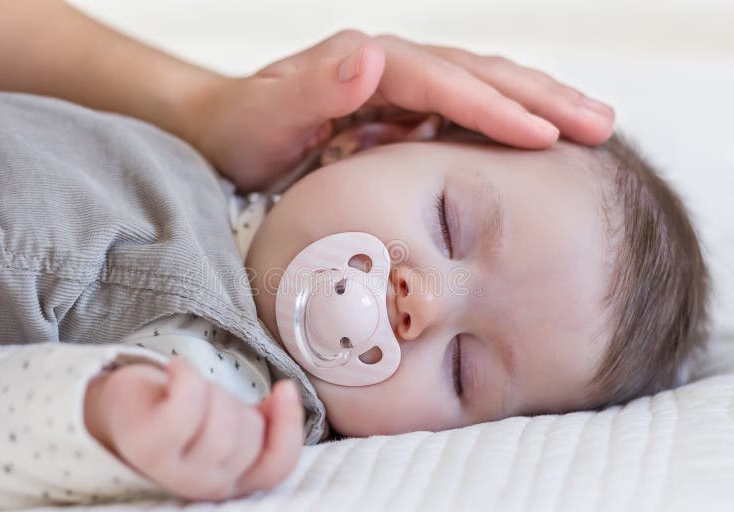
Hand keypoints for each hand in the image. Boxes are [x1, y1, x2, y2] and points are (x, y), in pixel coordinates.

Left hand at [83, 356, 304, 499]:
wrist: (124, 409)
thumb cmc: (181, 413)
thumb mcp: (229, 420)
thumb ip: (263, 421)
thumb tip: (286, 395)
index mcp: (231, 482)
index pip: (277, 467)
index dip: (290, 427)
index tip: (284, 388)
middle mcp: (204, 485)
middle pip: (249, 439)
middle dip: (239, 403)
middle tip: (215, 394)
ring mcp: (175, 470)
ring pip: (221, 427)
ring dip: (212, 392)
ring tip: (193, 386)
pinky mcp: (149, 445)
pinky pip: (186, 407)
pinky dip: (186, 377)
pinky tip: (177, 367)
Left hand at [181, 30, 614, 190]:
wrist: (226, 132)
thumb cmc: (242, 131)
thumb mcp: (265, 116)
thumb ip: (312, 89)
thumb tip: (371, 54)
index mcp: (366, 65)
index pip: (444, 82)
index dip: (495, 107)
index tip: (546, 136)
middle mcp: (390, 67)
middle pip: (479, 74)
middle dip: (541, 98)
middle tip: (601, 124)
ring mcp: (400, 87)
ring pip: (482, 88)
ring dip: (537, 105)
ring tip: (591, 126)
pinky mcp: (402, 111)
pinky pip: (464, 113)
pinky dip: (506, 123)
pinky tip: (538, 142)